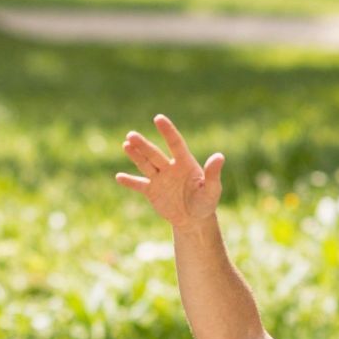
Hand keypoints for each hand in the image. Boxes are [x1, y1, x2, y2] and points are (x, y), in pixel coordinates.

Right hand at [117, 113, 224, 230]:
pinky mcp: (152, 191)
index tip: (158, 118)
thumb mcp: (212, 190)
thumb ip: (213, 173)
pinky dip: (129, 182)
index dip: (167, 131)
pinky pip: (139, 185)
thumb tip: (219, 156)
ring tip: (126, 144)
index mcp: (185, 163)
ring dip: (135, 155)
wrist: (194, 219)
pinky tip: (119, 177)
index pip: (175, 143)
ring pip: (145, 164)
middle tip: (131, 135)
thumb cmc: (206, 202)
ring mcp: (159, 179)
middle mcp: (170, 167)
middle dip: (143, 146)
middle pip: (154, 154)